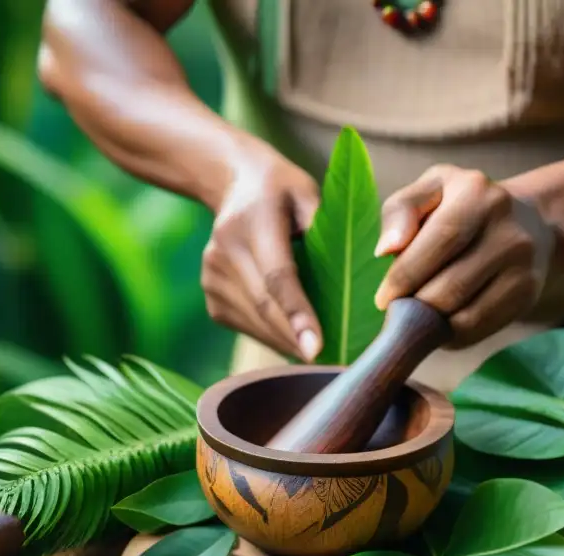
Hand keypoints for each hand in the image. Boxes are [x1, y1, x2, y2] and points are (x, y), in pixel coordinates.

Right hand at [200, 142, 322, 361]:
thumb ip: (326, 230)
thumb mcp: (309, 194)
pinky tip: (293, 334)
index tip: (315, 348)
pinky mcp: (210, 297)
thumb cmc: (285, 193)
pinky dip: (273, 336)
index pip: (277, 276)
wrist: (235, 186)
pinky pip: (247, 327)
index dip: (297, 314)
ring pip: (255, 323)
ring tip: (319, 351)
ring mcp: (211, 276)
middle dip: (298, 339)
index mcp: (254, 220)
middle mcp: (225, 249)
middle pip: (265, 307)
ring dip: (288, 342)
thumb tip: (352, 275)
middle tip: (333, 362)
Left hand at [373, 165, 555, 347]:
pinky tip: (440, 324)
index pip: (438, 243)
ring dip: (431, 324)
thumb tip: (385, 250)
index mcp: (477, 194)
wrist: (526, 223)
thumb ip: (399, 212)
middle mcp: (508, 229)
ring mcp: (522, 265)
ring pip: (464, 315)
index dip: (405, 277)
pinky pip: (479, 328)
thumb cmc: (460, 207)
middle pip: (450, 287)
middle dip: (416, 306)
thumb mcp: (428, 192)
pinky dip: (451, 335)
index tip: (383, 298)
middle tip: (399, 310)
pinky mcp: (526, 294)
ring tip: (417, 316)